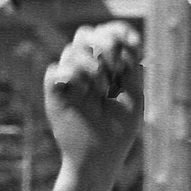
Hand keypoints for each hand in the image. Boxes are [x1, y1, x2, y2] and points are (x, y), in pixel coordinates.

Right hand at [46, 22, 141, 169]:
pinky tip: (86, 93)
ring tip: (104, 90)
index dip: (120, 32)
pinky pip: (55, 70)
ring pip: (71, 49)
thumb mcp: (134, 96)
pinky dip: (73, 75)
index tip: (135, 43)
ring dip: (93, 65)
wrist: (99, 158)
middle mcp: (86, 68)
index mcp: (107, 67)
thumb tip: (127, 43)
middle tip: (117, 70)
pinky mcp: (55, 92)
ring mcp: (70, 79)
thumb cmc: (119, 131)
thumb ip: (132, 67)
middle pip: (86, 34)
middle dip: (105, 44)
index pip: (109, 35)